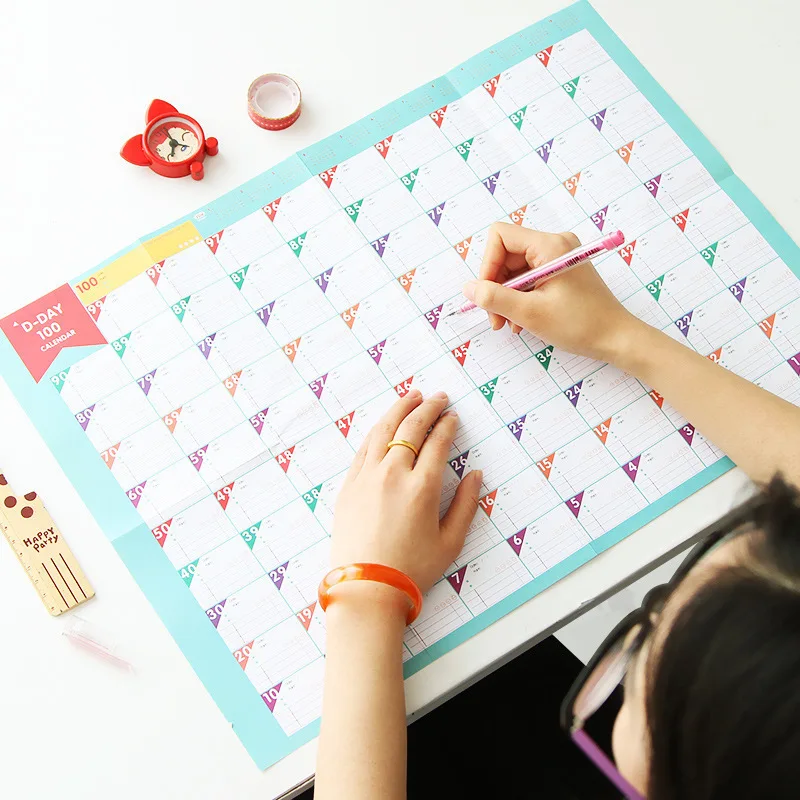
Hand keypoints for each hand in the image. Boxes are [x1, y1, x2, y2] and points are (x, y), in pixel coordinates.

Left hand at [331, 391, 481, 594]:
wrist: (366, 588)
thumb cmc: (411, 570)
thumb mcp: (450, 542)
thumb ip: (466, 505)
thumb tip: (476, 476)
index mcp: (422, 487)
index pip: (437, 442)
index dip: (447, 425)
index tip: (453, 416)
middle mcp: (393, 474)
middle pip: (411, 428)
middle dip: (427, 408)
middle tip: (438, 397)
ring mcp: (367, 477)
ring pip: (383, 430)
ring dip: (399, 409)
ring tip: (411, 397)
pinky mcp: (349, 485)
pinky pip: (364, 447)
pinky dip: (377, 429)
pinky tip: (384, 423)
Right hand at [462, 223, 642, 363]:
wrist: (617, 338)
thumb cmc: (580, 324)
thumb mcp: (529, 313)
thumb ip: (493, 298)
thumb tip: (468, 288)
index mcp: (550, 245)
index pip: (500, 236)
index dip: (487, 264)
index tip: (486, 294)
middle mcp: (554, 244)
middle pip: (506, 254)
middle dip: (495, 286)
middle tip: (495, 318)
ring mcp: (558, 258)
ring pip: (515, 269)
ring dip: (505, 297)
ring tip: (508, 324)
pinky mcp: (561, 272)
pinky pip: (528, 278)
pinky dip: (519, 298)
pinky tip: (521, 322)